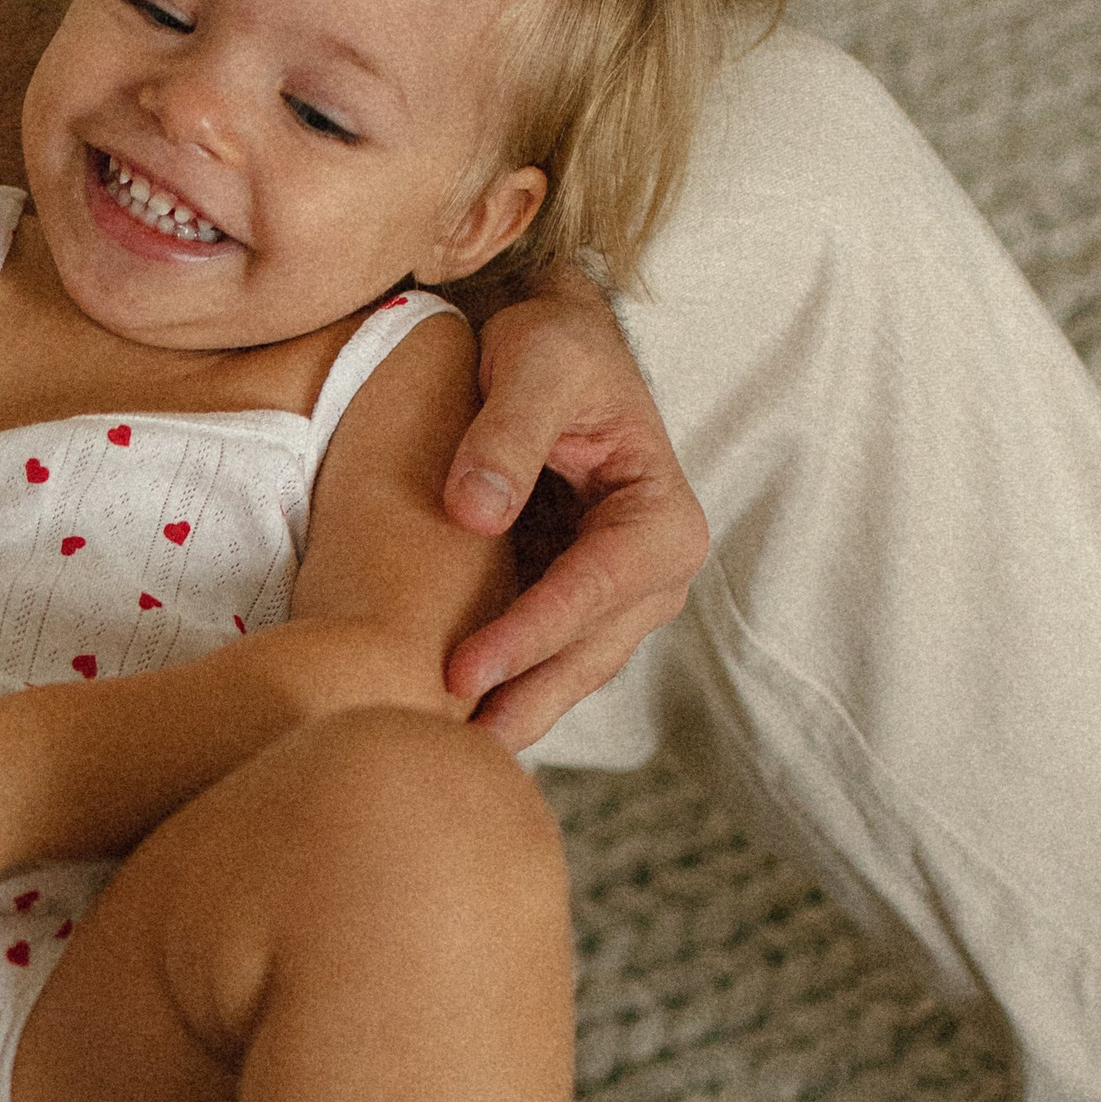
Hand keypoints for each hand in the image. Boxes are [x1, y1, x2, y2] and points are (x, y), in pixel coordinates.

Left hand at [440, 266, 708, 749]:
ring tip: (438, 757)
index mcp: (662, 518)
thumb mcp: (534, 360)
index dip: (527, 636)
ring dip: (510, 715)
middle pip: (586, 656)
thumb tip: (475, 515)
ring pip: (566, 676)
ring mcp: (617, 602)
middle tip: (442, 748)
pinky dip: (501, 694)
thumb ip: (506, 432)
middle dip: (519, 700)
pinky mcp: (574, 612)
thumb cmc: (548, 343)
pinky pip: (541, 665)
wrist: (548, 347)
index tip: (460, 672)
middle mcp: (655, 574)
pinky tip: (443, 726)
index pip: (593, 593)